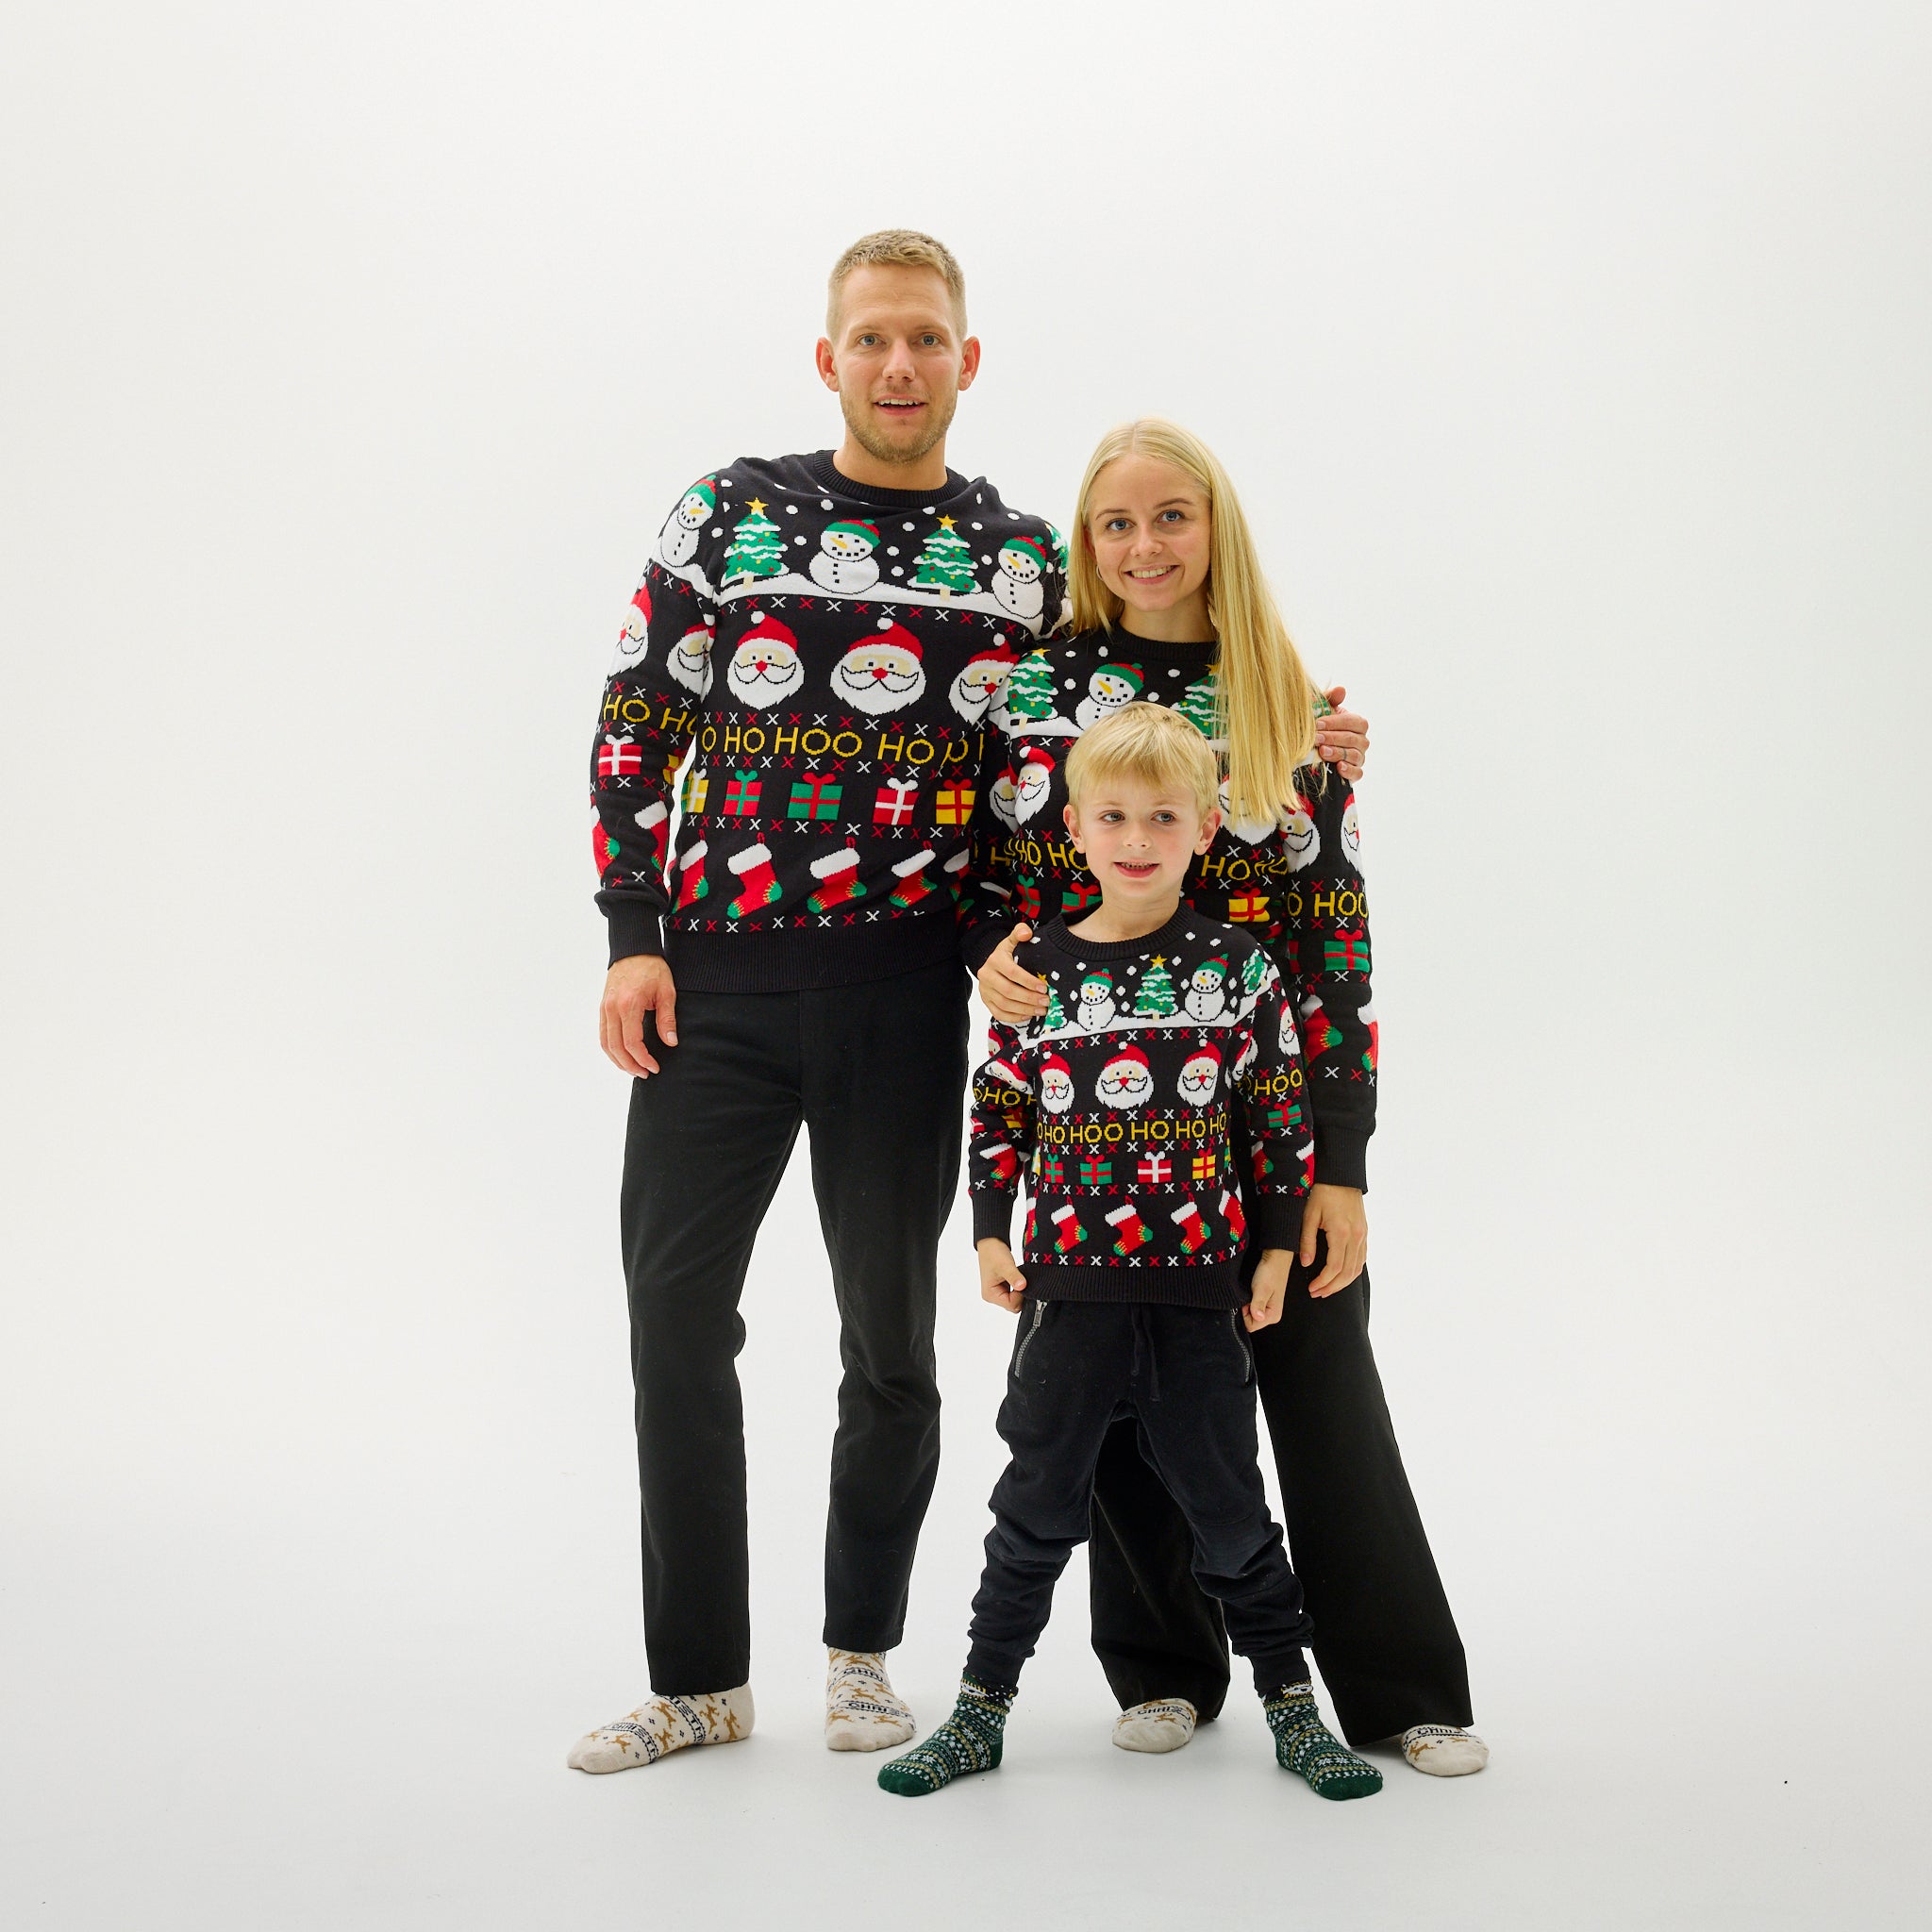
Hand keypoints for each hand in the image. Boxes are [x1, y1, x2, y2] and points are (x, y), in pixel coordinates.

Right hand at [600, 954, 677, 1077]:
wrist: (633, 950)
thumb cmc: (652, 968)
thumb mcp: (666, 992)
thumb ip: (667, 1019)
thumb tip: (671, 1042)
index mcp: (629, 1004)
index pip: (632, 1042)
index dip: (643, 1059)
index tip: (654, 1067)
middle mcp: (612, 1008)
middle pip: (616, 1047)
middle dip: (630, 1065)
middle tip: (645, 1073)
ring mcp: (604, 1008)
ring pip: (605, 1043)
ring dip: (618, 1060)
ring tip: (633, 1069)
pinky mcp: (602, 1007)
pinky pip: (602, 1034)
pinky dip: (611, 1049)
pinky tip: (622, 1055)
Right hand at [977, 923, 1049, 1024]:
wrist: (991, 964)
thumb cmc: (1007, 953)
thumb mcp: (1012, 940)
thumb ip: (1020, 932)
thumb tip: (1027, 933)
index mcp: (995, 960)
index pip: (1012, 972)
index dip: (1028, 981)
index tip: (1044, 987)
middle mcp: (986, 976)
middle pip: (1008, 991)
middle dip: (1029, 998)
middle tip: (1046, 1001)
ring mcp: (985, 991)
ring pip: (1004, 1005)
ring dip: (1025, 1009)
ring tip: (1041, 1010)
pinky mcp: (986, 1002)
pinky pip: (999, 1014)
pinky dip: (1014, 1018)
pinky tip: (1028, 1015)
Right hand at [978, 1238, 1025, 1312]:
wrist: (990, 1243)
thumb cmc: (993, 1253)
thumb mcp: (1005, 1265)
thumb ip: (1014, 1277)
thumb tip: (1022, 1286)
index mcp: (990, 1295)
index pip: (1011, 1305)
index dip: (1020, 1295)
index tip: (1023, 1283)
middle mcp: (992, 1296)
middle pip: (1013, 1305)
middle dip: (1020, 1294)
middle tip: (1022, 1280)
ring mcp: (997, 1293)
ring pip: (1014, 1300)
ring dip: (1020, 1291)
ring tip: (1019, 1278)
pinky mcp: (1002, 1288)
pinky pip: (1014, 1294)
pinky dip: (1019, 1288)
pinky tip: (1018, 1278)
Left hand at [1245, 1249, 1293, 1330]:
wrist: (1275, 1259)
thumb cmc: (1270, 1272)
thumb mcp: (1261, 1289)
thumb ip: (1258, 1305)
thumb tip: (1258, 1317)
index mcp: (1273, 1315)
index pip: (1251, 1326)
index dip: (1245, 1314)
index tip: (1246, 1301)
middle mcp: (1272, 1315)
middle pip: (1251, 1322)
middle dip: (1246, 1310)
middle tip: (1250, 1295)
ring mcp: (1269, 1309)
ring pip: (1251, 1315)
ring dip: (1247, 1304)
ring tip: (1252, 1292)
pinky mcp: (1265, 1303)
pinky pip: (1253, 1308)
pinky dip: (1249, 1301)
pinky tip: (1252, 1292)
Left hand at [1299, 1184, 1366, 1296]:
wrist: (1340, 1174)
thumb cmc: (1322, 1191)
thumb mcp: (1308, 1214)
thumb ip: (1306, 1240)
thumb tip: (1305, 1263)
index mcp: (1341, 1232)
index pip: (1335, 1267)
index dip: (1323, 1282)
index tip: (1312, 1288)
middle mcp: (1356, 1236)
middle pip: (1348, 1272)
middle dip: (1332, 1287)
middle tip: (1317, 1293)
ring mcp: (1363, 1234)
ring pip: (1357, 1267)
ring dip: (1343, 1282)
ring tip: (1327, 1288)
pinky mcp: (1364, 1231)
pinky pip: (1362, 1257)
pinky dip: (1352, 1271)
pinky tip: (1341, 1275)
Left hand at [1316, 686, 1368, 783]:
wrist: (1313, 752)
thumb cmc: (1320, 728)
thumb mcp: (1323, 712)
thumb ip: (1330, 699)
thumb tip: (1341, 689)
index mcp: (1358, 724)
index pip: (1353, 721)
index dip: (1336, 722)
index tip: (1318, 724)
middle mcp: (1362, 741)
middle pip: (1352, 739)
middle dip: (1333, 738)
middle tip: (1315, 738)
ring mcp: (1360, 758)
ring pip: (1353, 755)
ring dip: (1337, 753)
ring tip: (1322, 752)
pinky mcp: (1355, 773)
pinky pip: (1357, 773)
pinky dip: (1349, 771)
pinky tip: (1338, 767)